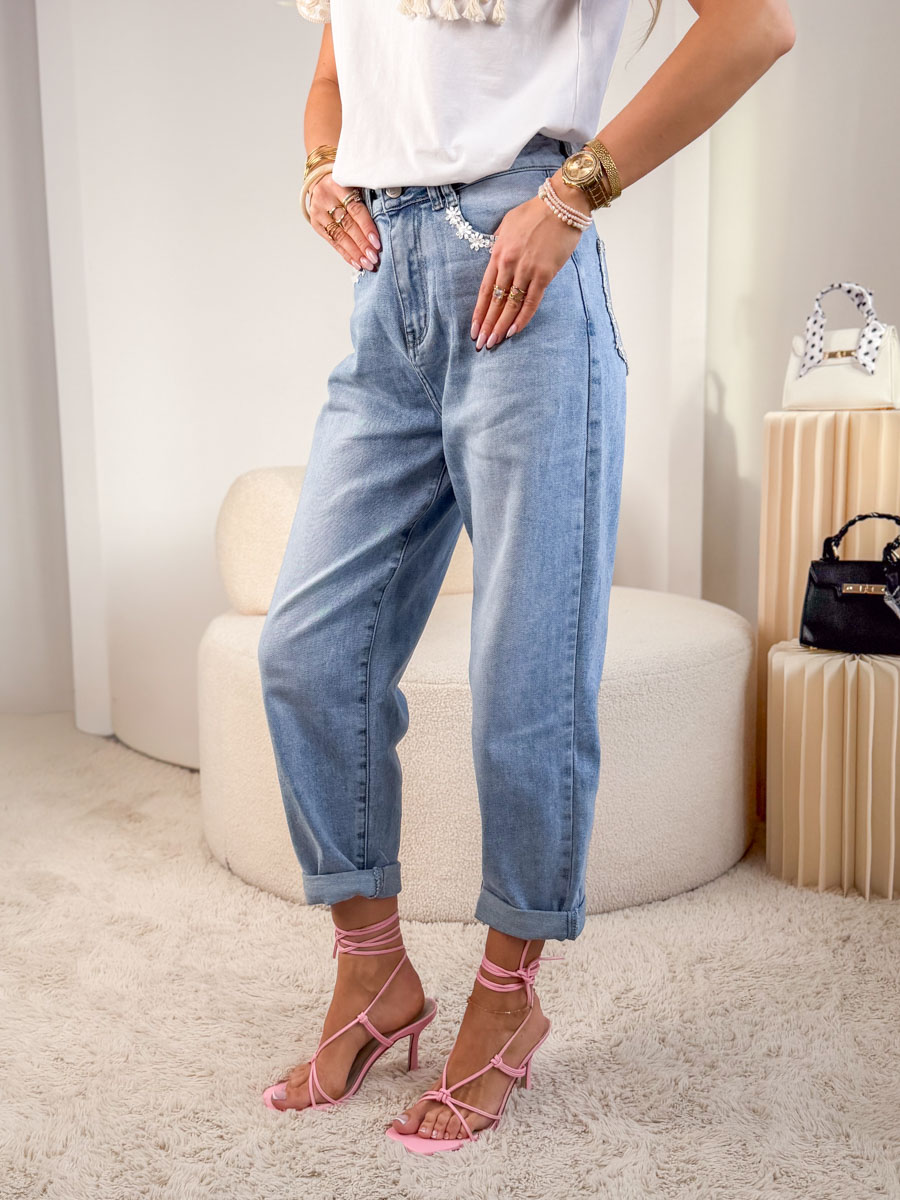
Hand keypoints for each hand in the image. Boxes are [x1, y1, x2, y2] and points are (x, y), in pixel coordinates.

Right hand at [308, 171, 381, 270]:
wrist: (320, 182)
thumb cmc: (345, 185)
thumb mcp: (356, 184)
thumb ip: (369, 198)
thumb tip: (387, 220)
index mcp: (338, 184)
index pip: (355, 209)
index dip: (367, 227)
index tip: (377, 242)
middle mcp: (325, 198)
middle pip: (347, 225)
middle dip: (362, 244)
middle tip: (374, 258)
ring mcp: (319, 212)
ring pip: (339, 236)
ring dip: (355, 253)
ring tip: (367, 264)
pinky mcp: (316, 224)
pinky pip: (333, 242)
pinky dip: (346, 254)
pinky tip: (356, 263)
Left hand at [471, 170, 592, 349]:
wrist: (561, 203)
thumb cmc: (535, 211)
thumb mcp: (508, 223)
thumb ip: (500, 243)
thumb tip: (496, 257)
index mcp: (498, 253)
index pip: (486, 289)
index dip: (479, 311)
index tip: (474, 328)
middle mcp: (509, 264)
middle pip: (496, 301)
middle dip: (487, 324)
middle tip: (481, 344)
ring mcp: (527, 270)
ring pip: (511, 305)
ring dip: (501, 326)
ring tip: (493, 343)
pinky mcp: (545, 274)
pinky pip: (531, 302)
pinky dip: (522, 318)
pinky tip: (513, 332)